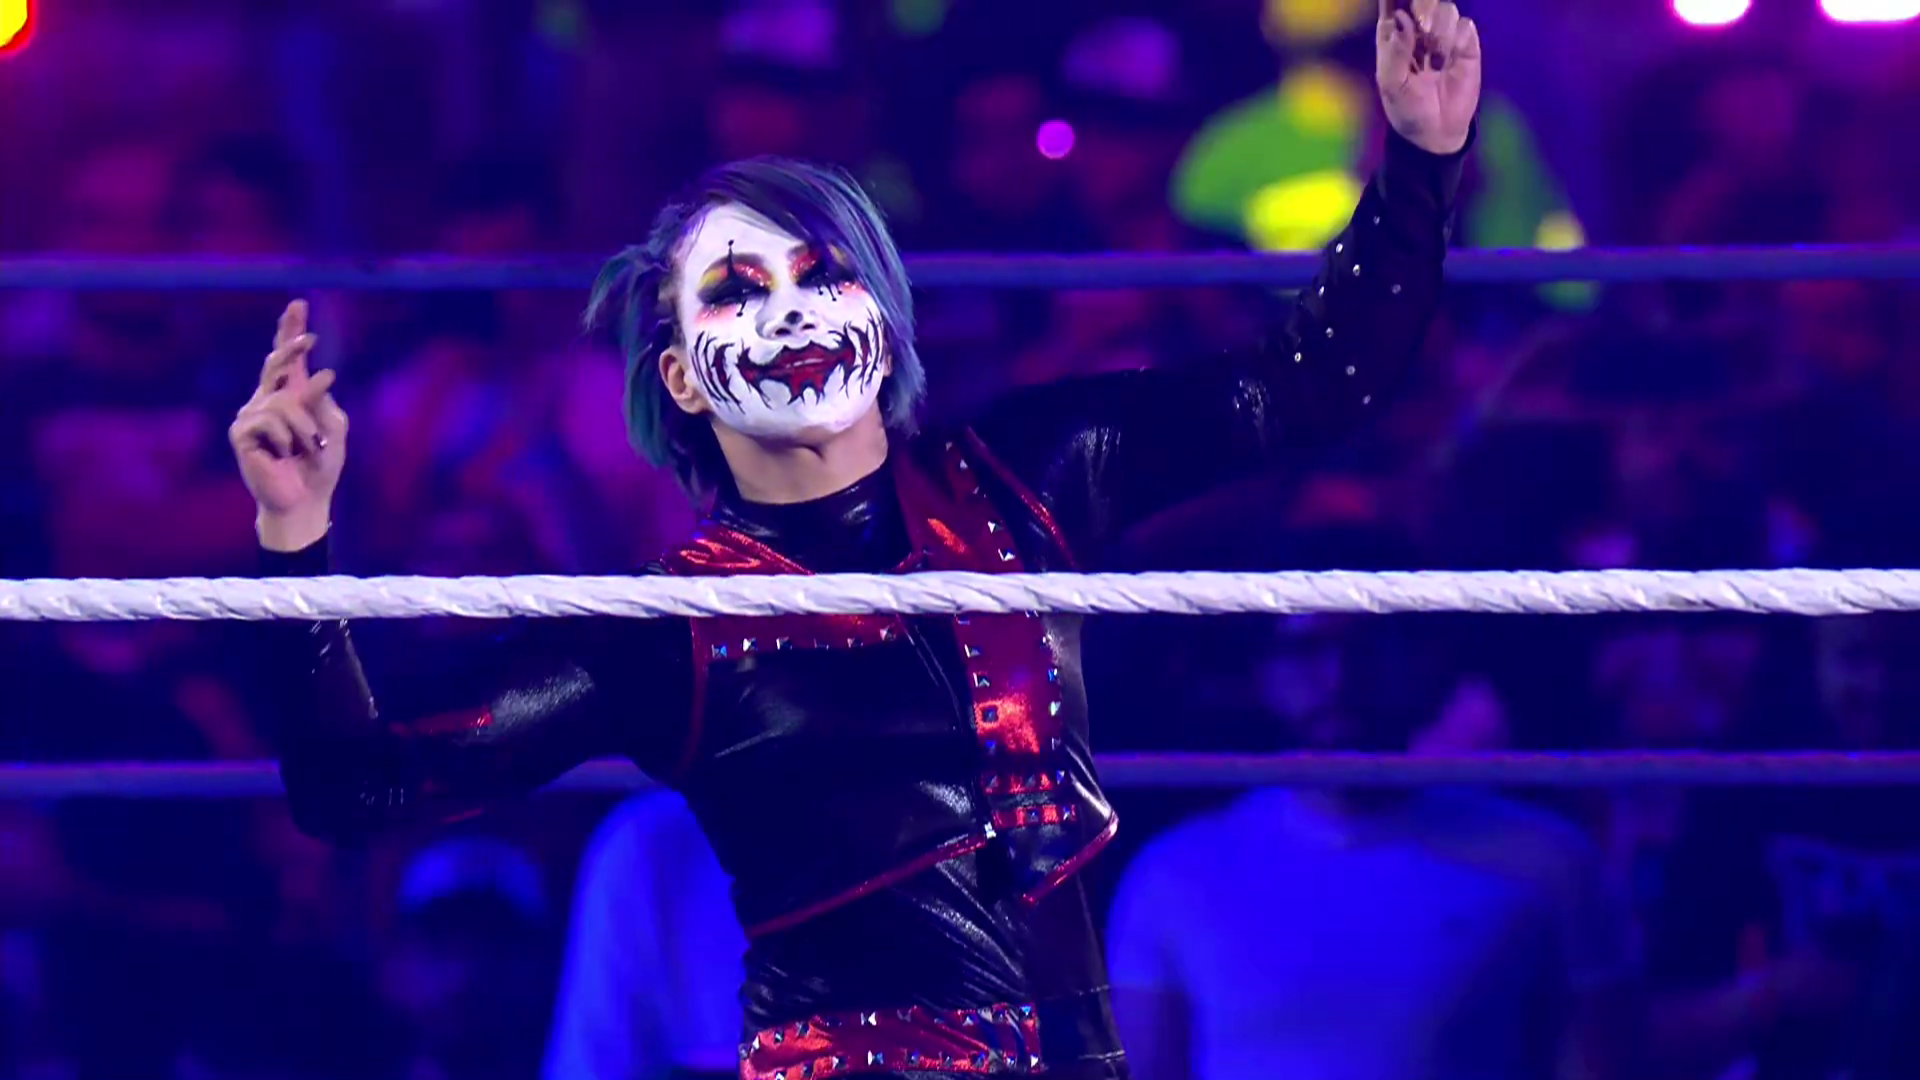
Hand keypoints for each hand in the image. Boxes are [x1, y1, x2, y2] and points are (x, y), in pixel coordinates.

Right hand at [229, 300, 349, 550]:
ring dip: (306, 428)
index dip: (290, 331)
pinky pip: (270, 421)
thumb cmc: (321, 465)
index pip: (288, 359)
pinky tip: (283, 454)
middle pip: (276, 362)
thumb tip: (315, 377)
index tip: (298, 304)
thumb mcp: (333, 428)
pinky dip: (287, 439)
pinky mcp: (241, 432)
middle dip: (292, 348)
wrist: (304, 499)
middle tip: (310, 340)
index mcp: (292, 395)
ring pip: (284, 402)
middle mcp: (268, 398)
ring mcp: (252, 414)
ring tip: (309, 448)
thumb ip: (324, 402)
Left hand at [1376, 0, 1480, 154]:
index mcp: (1394, 36)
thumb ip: (1395, 51)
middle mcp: (1419, 31)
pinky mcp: (1466, 46)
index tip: (1396, 2)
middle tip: (1422, 27)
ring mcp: (1444, 36)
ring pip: (1446, 8)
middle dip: (1423, 7)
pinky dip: (1457, 40)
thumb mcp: (1391, 84)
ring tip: (1434, 59)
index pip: (1393, 5)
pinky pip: (1465, 25)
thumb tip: (1401, 19)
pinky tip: (1450, 61)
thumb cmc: (1406, 109)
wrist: (1436, 132)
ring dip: (1440, 30)